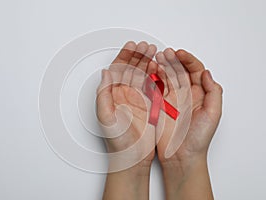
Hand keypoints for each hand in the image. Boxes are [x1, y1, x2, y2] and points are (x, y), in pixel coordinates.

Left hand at [97, 41, 156, 199]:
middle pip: (131, 69)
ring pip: (143, 75)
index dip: (124, 56)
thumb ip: (104, 94)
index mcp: (113, 95)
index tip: (132, 46)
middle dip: (138, 56)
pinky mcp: (150, 106)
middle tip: (146, 46)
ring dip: (148, 63)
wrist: (132, 158)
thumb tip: (104, 73)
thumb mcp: (106, 117)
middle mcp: (125, 95)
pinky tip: (160, 68)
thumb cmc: (118, 141)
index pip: (117, 70)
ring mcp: (138, 100)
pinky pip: (153, 87)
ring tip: (154, 52)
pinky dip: (156, 76)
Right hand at [155, 48, 222, 199]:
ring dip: (162, 66)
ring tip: (157, 57)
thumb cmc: (198, 139)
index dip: (188, 60)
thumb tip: (207, 73)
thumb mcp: (213, 114)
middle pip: (179, 71)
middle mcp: (185, 95)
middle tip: (166, 52)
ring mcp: (171, 99)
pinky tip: (151, 70)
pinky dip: (153, 78)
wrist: (181, 156)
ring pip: (167, 77)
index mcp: (199, 94)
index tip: (180, 54)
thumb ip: (213, 92)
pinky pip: (156, 88)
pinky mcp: (160, 105)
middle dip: (173, 59)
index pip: (194, 70)